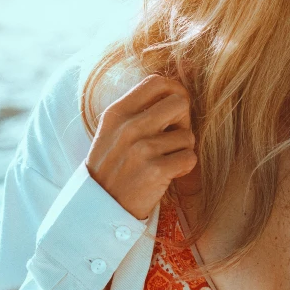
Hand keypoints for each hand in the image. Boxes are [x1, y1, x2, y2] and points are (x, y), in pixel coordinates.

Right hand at [85, 74, 196, 220]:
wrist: (100, 208)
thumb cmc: (113, 166)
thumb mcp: (113, 131)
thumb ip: (138, 110)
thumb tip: (175, 89)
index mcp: (117, 112)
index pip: (157, 81)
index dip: (174, 90)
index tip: (174, 109)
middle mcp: (129, 127)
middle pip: (180, 102)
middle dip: (184, 119)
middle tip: (173, 137)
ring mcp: (142, 149)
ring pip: (188, 135)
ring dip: (182, 149)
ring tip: (164, 160)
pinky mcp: (155, 171)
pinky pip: (190, 158)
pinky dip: (184, 167)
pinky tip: (168, 174)